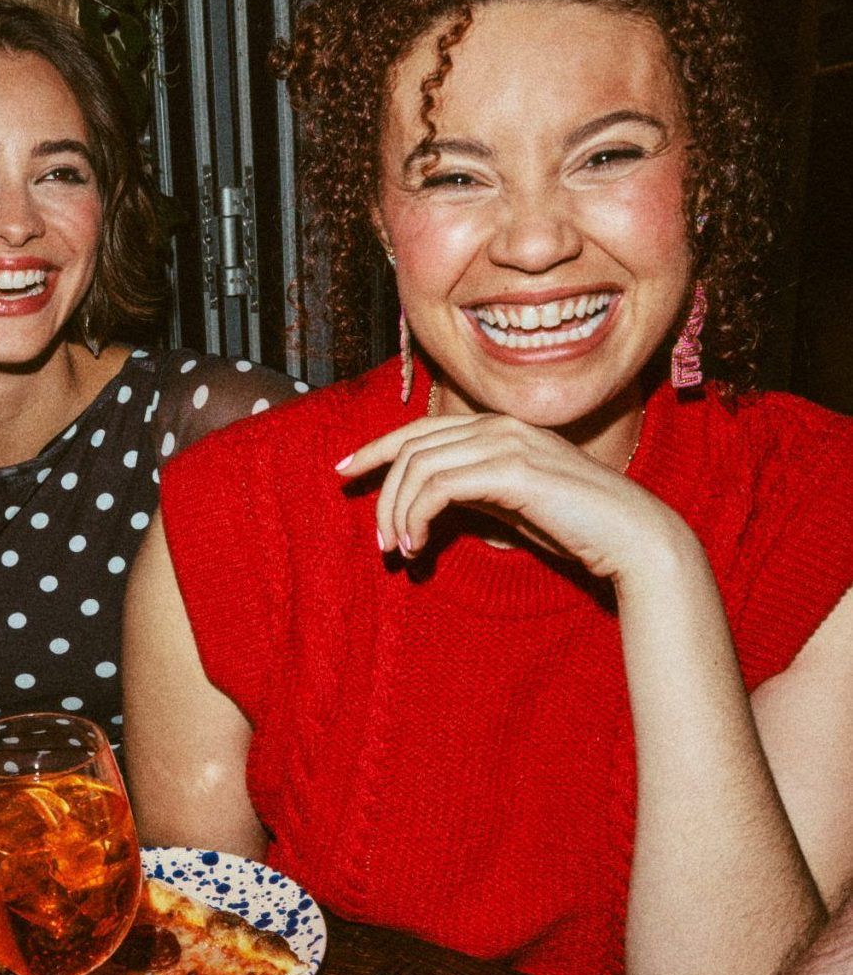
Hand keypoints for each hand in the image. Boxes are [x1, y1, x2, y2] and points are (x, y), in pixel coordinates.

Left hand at [335, 411, 687, 583]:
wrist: (629, 536)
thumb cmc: (572, 525)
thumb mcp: (507, 504)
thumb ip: (470, 491)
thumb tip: (425, 502)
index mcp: (498, 427)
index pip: (421, 428)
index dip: (377, 447)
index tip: (344, 470)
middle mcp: (499, 425)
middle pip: (412, 447)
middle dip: (383, 493)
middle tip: (379, 541)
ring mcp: (506, 442)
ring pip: (419, 466)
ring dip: (397, 511)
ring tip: (399, 549)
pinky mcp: (511, 469)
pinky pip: (438, 486)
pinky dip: (417, 516)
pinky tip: (418, 545)